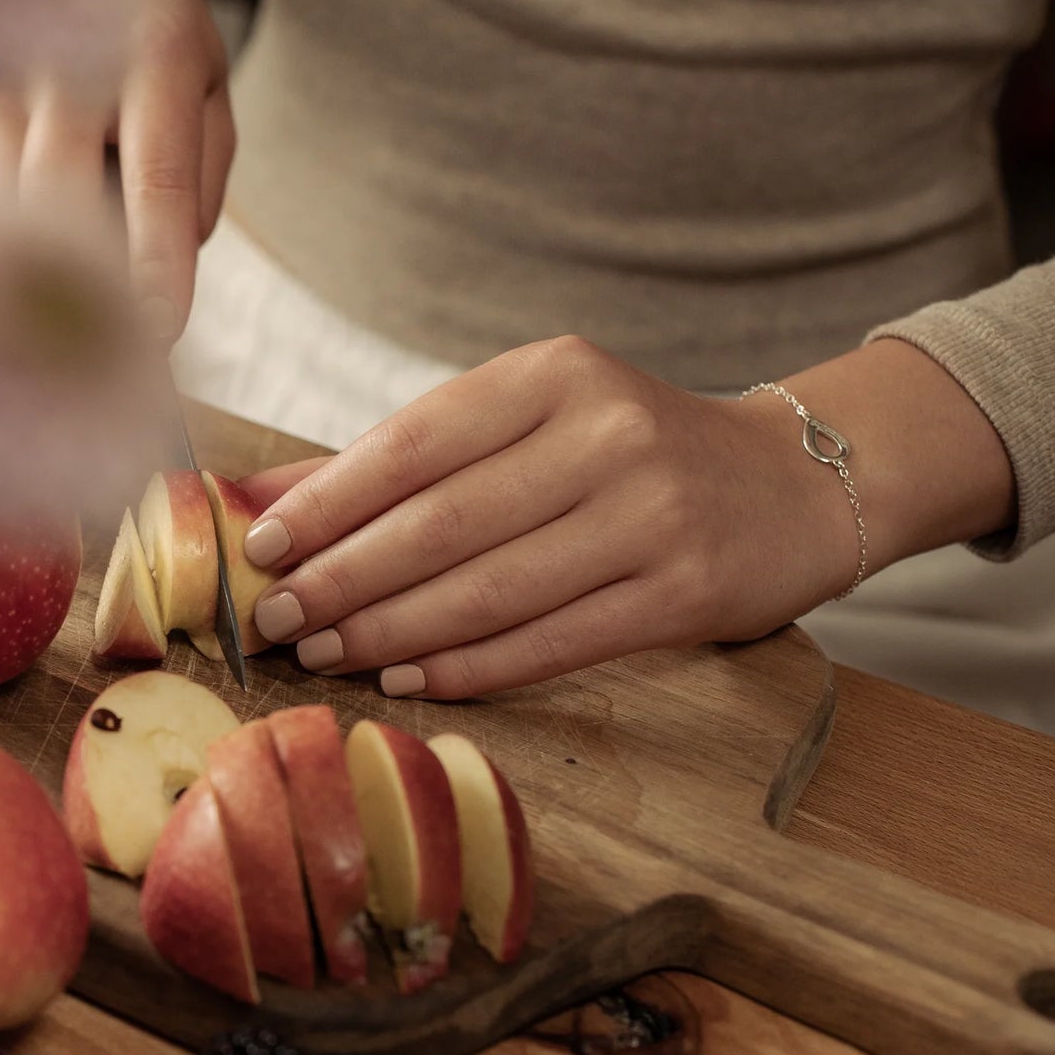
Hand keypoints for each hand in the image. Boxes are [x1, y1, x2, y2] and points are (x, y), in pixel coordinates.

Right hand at [0, 0, 230, 337]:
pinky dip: (35, 212)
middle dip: (83, 279)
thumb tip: (169, 262)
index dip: (154, 266)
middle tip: (119, 339)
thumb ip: (201, 175)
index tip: (158, 334)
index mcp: (156, 58)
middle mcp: (69, 66)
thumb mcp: (208, 87)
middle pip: (58, 202)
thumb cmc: (157, 34)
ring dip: (59, 245)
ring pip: (25, 211)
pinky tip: (58, 176)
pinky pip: (2, 194)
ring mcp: (6, 81)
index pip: (157, 182)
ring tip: (94, 226)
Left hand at [237, 337, 859, 698]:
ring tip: (326, 653)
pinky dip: (470, 667)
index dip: (328, 501)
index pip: (415, 441)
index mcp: (557, 374)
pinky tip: (409, 680)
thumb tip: (278, 499)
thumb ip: (420, 456)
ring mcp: (653, 514)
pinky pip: (552, 641)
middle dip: (344, 578)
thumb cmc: (635, 451)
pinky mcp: (684, 591)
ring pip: (491, 590)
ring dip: (392, 632)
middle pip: (444, 523)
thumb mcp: (538, 418)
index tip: (260, 548)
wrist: (793, 484)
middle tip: (277, 618)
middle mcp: (607, 435)